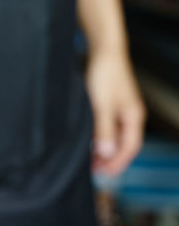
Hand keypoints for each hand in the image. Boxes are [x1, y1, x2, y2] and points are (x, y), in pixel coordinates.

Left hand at [86, 53, 145, 175]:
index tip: (105, 174)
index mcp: (133, 117)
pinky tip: (91, 143)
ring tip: (93, 162)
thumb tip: (106, 153)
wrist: (104, 51)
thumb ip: (104, 129)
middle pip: (124, 144)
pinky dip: (101, 139)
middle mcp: (129, 116)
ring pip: (115, 137)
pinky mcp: (111, 105)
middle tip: (96, 172)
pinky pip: (108, 128)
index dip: (118, 162)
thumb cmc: (105, 73)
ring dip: (105, 151)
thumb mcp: (102, 104)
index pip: (129, 147)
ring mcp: (121, 110)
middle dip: (111, 160)